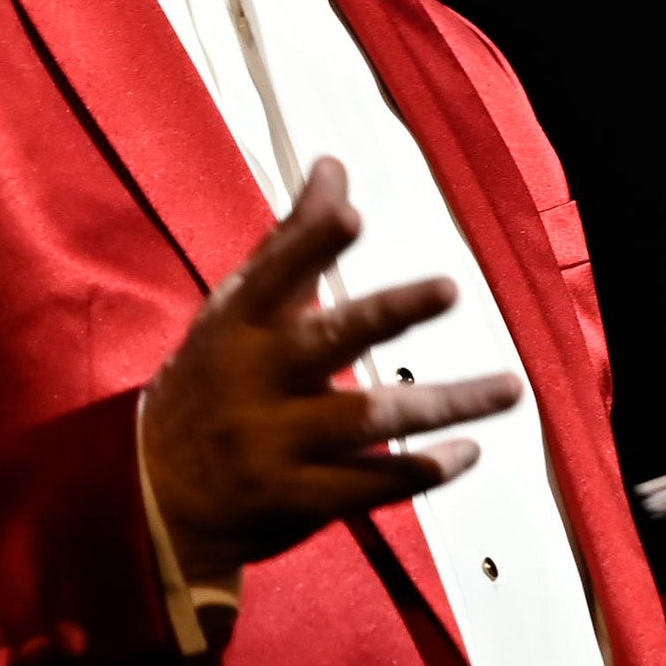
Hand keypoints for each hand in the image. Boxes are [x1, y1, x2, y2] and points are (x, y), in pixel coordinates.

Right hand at [140, 156, 519, 586]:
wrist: (156, 497)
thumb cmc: (209, 383)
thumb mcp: (234, 312)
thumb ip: (292, 242)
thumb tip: (334, 167)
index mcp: (235, 327)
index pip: (272, 277)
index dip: (310, 246)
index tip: (351, 215)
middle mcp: (254, 382)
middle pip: (327, 342)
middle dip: (388, 314)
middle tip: (450, 288)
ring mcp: (276, 444)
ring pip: (369, 419)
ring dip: (444, 402)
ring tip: (510, 386)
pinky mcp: (298, 498)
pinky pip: (371, 485)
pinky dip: (424, 469)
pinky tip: (469, 450)